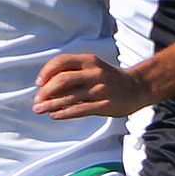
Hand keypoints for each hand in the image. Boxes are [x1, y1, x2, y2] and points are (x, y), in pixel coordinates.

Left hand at [33, 54, 153, 119]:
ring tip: (39, 109)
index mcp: (90, 60)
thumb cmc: (109, 78)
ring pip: (69, 97)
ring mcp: (100, 90)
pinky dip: (63, 113)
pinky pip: (79, 110)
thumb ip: (74, 72)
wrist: (137, 87)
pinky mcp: (105, 105)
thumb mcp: (93, 67)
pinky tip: (54, 115)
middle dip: (45, 91)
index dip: (46, 71)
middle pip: (62, 80)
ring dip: (50, 104)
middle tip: (36, 100)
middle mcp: (94, 73)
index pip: (61, 61)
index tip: (38, 83)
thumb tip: (46, 84)